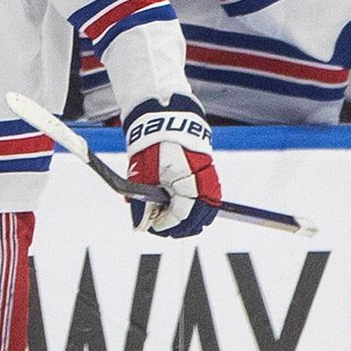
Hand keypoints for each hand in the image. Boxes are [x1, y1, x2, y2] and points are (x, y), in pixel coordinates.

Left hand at [123, 95, 220, 237]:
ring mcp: (209, 181)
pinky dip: (194, 210)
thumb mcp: (143, 174)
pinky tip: (178, 210)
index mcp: (188, 182)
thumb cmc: (154, 146)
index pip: (180, 215)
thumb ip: (143, 202)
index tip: (151, 226)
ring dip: (186, 220)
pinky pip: (207, 202)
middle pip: (196, 219)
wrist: (167, 123)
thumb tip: (141, 224)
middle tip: (158, 225)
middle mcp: (204, 184)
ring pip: (204, 214)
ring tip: (168, 220)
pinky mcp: (209, 178)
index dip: (164, 224)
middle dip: (176, 226)